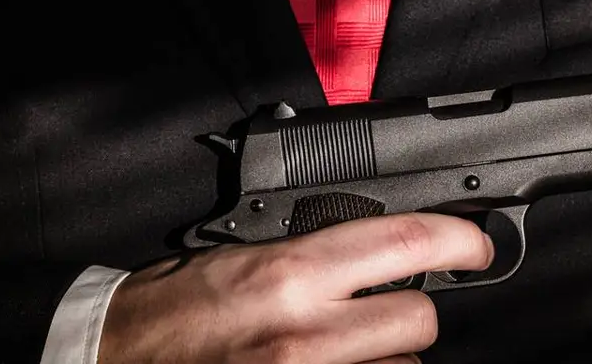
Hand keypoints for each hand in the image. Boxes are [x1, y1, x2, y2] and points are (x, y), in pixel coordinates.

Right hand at [97, 213, 493, 363]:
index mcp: (290, 272)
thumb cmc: (171, 307)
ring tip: (335, 347)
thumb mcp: (243, 253)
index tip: (474, 244)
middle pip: (419, 320)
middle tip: (388, 303)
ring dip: (382, 358)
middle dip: (412, 310)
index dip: (457, 239)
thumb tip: (379, 247)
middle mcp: (307, 332)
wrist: (118, 357)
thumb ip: (313, 250)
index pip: (404, 241)